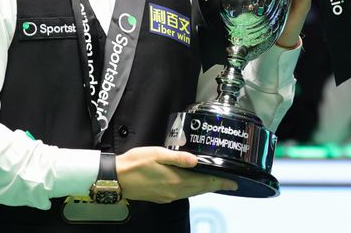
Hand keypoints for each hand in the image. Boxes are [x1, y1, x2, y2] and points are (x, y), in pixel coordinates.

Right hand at [116, 147, 236, 203]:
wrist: (117, 178)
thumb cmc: (135, 163)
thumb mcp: (157, 154)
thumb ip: (178, 157)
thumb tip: (196, 160)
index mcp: (176, 180)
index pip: (204, 183)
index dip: (220, 183)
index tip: (234, 183)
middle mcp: (174, 191)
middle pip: (200, 189)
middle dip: (215, 186)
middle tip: (228, 182)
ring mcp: (168, 196)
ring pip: (192, 193)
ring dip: (204, 188)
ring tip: (214, 182)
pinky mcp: (161, 197)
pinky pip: (182, 194)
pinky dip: (192, 189)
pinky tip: (192, 184)